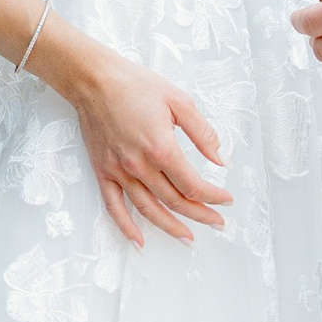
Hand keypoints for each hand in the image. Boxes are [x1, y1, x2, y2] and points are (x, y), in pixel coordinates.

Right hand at [58, 42, 228, 248]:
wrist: (95, 80)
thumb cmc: (137, 86)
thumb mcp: (180, 102)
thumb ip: (203, 134)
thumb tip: (220, 158)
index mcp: (162, 148)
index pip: (193, 185)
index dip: (213, 196)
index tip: (226, 200)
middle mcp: (140, 166)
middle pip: (175, 201)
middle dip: (199, 215)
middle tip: (216, 223)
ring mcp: (119, 172)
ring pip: (148, 210)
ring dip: (170, 227)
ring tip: (188, 238)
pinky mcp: (103, 172)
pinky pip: (114, 207)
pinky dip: (126, 227)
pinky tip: (139, 241)